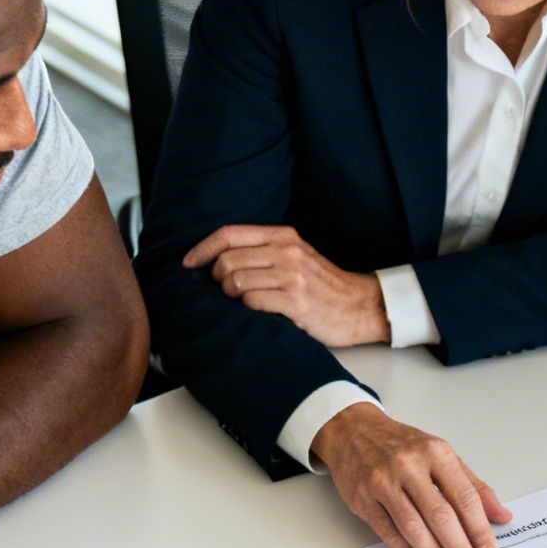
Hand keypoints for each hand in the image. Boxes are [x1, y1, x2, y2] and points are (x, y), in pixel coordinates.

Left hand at [184, 224, 389, 346]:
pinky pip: (252, 303)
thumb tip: (218, 259)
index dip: (202, 249)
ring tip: (245, 302)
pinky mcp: (295, 302)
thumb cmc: (322, 285)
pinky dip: (248, 310)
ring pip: (235, 282)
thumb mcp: (296, 256)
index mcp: (283, 236)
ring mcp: (291, 276)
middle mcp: (286, 251)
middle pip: (227, 260)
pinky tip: (260, 313)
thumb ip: (263, 251)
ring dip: (231, 296)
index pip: (229, 234)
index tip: (188, 264)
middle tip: (225, 292)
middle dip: (217, 279)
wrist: (358, 306)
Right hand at [312, 404, 511, 547]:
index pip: (464, 498)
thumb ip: (473, 486)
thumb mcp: (442, 455)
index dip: (479, 531)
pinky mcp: (363, 500)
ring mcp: (383, 483)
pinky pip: (389, 533)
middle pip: (441, 517)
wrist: (352, 431)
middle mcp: (409, 466)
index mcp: (436, 453)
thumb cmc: (401, 445)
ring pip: (414, 528)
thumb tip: (502, 516)